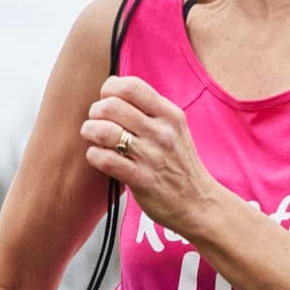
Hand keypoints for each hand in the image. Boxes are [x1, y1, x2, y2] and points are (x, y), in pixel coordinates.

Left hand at [82, 76, 220, 234]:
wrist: (199, 203)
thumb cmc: (180, 164)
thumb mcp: (174, 129)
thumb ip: (148, 109)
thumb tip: (113, 88)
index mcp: (170, 114)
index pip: (131, 86)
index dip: (110, 90)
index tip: (107, 101)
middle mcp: (162, 132)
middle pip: (112, 106)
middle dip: (96, 112)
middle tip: (97, 122)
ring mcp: (152, 156)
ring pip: (104, 130)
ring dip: (91, 132)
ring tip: (94, 138)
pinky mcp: (141, 179)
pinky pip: (105, 159)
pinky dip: (94, 155)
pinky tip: (99, 157)